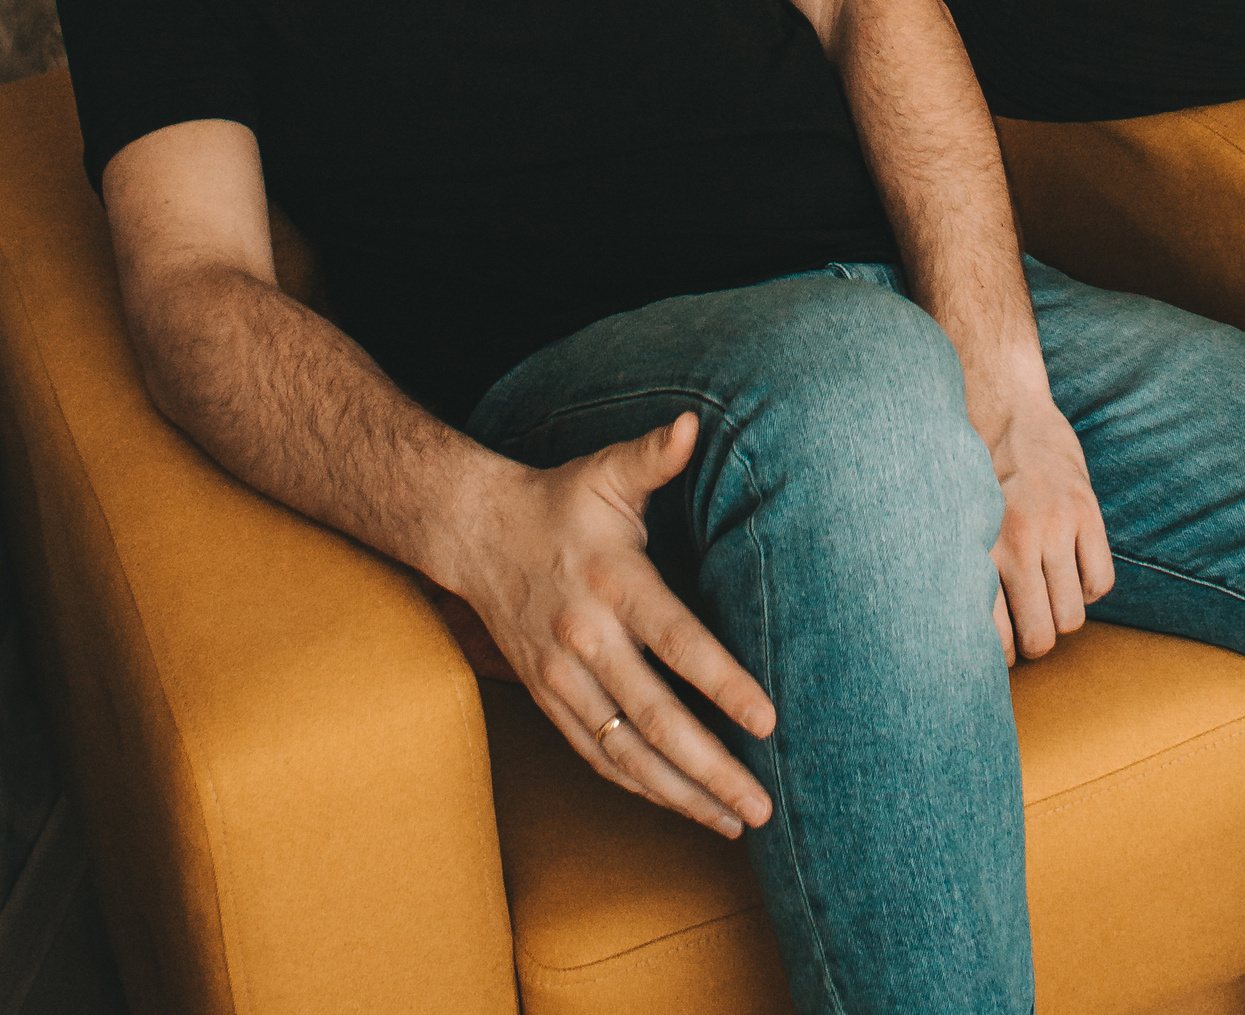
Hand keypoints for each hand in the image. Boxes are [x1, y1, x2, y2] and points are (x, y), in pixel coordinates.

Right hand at [458, 414, 775, 837]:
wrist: (476, 533)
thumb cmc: (561, 500)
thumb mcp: (607, 471)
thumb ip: (654, 454)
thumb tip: (691, 422)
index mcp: (614, 583)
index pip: (676, 642)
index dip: (723, 682)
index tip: (768, 720)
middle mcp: (587, 639)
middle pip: (655, 717)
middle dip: (711, 766)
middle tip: (761, 806)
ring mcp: (563, 677)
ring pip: (624, 752)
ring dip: (679, 793)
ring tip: (732, 822)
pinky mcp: (547, 698)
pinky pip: (595, 755)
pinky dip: (637, 786)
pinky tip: (678, 804)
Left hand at [984, 399, 1115, 662]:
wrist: (1003, 406)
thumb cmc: (973, 473)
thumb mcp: (960, 523)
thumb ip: (969, 571)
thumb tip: (968, 636)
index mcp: (979, 550)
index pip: (995, 638)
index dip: (1002, 660)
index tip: (1003, 655)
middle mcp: (1016, 542)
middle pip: (1041, 637)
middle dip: (1038, 642)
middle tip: (1031, 627)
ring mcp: (1055, 527)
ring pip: (1073, 616)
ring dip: (1064, 616)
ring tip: (1051, 597)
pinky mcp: (1086, 511)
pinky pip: (1100, 582)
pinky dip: (1090, 588)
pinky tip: (1074, 570)